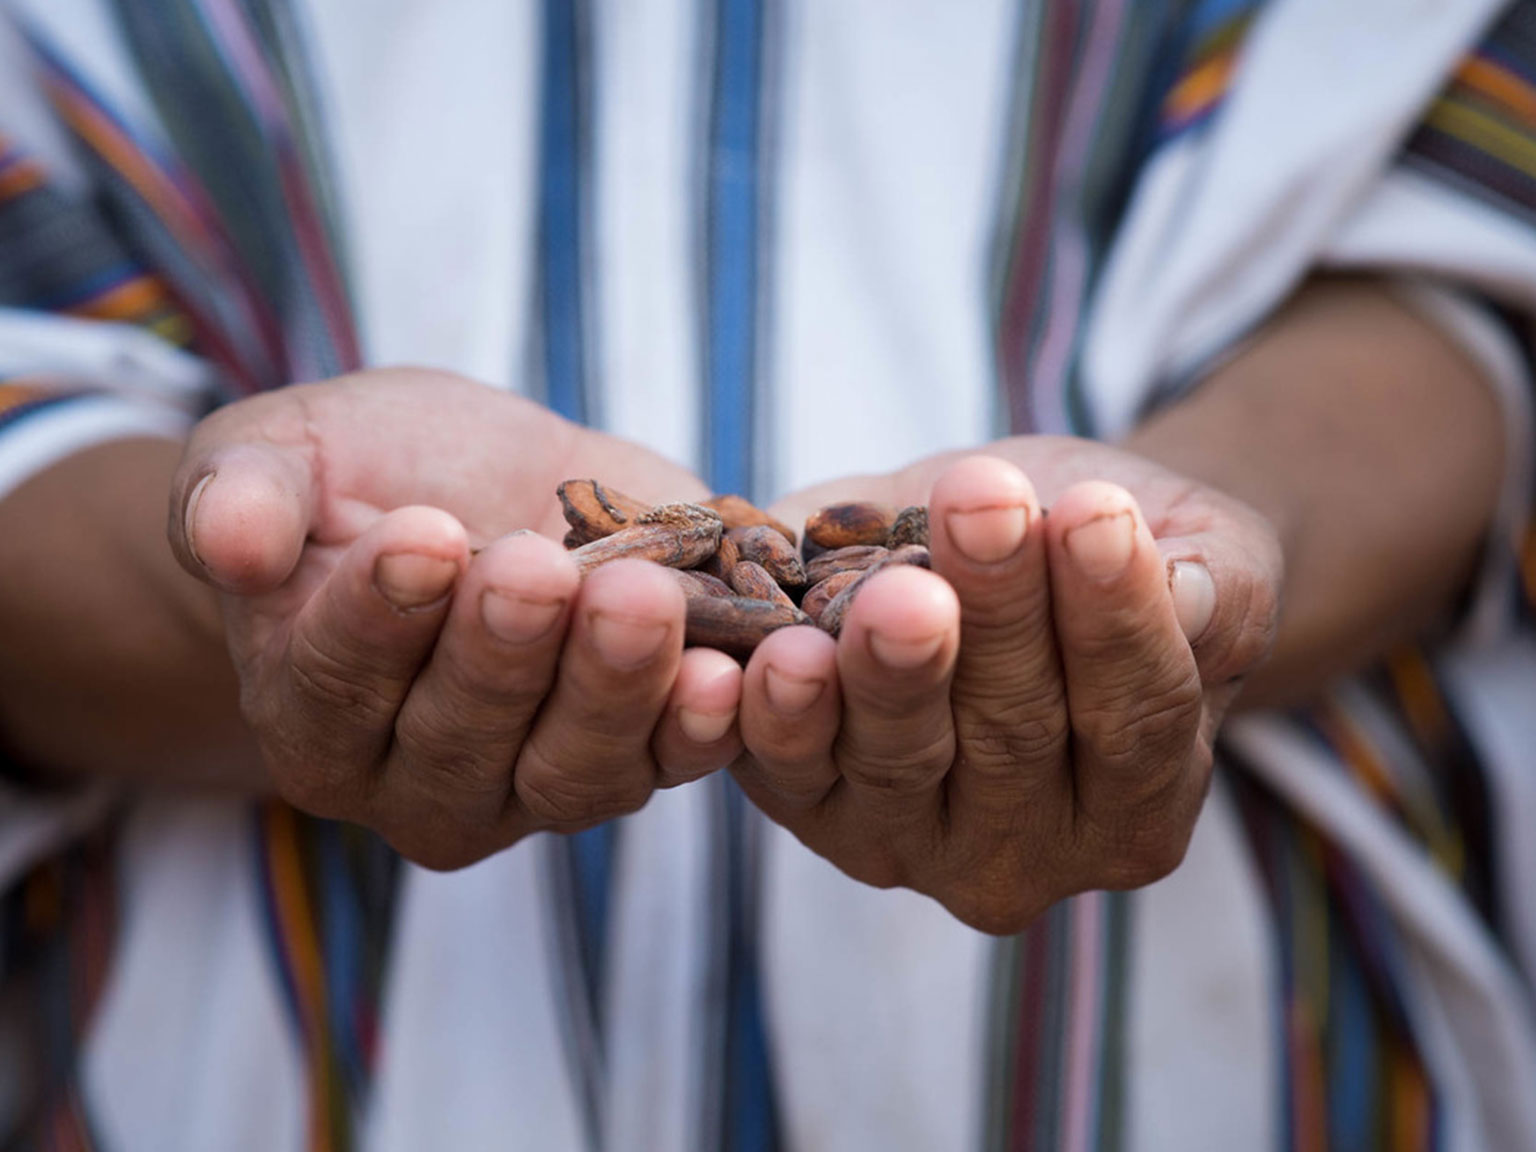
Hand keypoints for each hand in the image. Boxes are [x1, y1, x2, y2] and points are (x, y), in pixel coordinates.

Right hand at [168, 368, 742, 867]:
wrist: (475, 480)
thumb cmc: (359, 472)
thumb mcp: (280, 455)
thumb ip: (241, 496)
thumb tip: (226, 538)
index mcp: (312, 712)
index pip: (335, 681)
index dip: (377, 614)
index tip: (421, 534)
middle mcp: (417, 778)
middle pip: (462, 738)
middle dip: (502, 651)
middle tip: (536, 566)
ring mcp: (534, 782)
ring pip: (572, 767)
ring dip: (613, 686)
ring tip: (641, 600)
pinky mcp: (635, 755)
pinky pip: (671, 760)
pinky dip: (703, 725)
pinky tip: (729, 675)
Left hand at [733, 438, 1280, 932]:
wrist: (1005, 555)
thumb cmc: (1107, 556)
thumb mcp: (1201, 557)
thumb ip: (1213, 587)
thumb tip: (1189, 593)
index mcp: (1139, 809)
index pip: (1137, 717)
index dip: (1115, 615)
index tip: (1095, 510)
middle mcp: (1027, 855)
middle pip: (1013, 737)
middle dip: (998, 614)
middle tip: (983, 505)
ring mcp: (908, 845)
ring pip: (898, 760)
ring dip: (888, 672)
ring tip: (889, 593)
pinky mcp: (808, 810)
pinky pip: (786, 770)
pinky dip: (771, 717)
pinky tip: (763, 656)